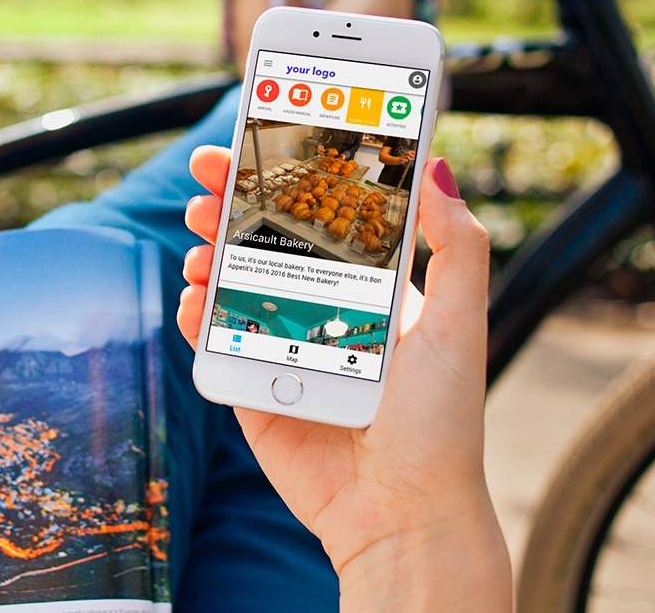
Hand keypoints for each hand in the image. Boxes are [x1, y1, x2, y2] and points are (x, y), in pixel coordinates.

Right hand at [178, 146, 510, 612]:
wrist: (400, 513)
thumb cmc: (440, 422)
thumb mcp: (462, 324)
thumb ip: (458, 248)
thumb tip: (439, 169)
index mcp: (370, 290)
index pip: (321, 217)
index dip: (288, 177)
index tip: (261, 140)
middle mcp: (321, 311)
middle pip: (264, 241)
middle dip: (231, 202)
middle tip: (206, 173)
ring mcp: (280, 346)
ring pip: (229, 282)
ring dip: (206, 250)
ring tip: (198, 235)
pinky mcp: (249, 385)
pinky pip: (212, 338)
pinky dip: (193, 312)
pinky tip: (192, 295)